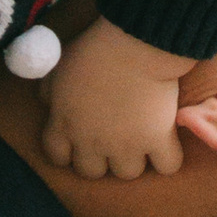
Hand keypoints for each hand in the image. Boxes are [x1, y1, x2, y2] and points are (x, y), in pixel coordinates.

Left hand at [39, 16, 191, 179]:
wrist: (134, 43)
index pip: (58, 157)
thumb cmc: (93, 49)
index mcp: (64, 125)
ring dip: (133, 159)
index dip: (68, 150)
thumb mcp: (57, 67)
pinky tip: (166, 141)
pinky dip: (168, 157)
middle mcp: (92, 143)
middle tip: (111, 139)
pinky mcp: (159, 140)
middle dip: (99, 158)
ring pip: (127, 173)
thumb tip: (49, 103)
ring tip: (140, 140)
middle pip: (92, 172)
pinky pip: (167, 166)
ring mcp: (126, 145)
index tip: (79, 138)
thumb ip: (49, 91)